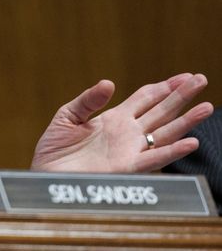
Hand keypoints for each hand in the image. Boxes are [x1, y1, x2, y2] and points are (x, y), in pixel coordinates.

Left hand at [31, 73, 212, 172]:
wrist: (45, 174)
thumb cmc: (54, 148)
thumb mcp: (67, 116)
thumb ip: (88, 100)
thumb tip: (109, 83)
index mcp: (115, 118)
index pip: (146, 98)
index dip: (165, 86)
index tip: (185, 76)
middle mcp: (127, 133)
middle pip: (161, 111)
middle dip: (182, 96)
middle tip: (202, 79)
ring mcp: (129, 150)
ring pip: (164, 133)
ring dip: (186, 121)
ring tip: (206, 107)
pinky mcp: (126, 168)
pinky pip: (153, 159)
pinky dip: (172, 151)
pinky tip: (190, 142)